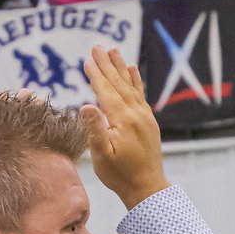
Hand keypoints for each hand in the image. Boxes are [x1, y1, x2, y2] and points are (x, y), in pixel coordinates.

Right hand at [80, 45, 167, 210]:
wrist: (147, 187)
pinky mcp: (148, 121)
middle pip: (119, 83)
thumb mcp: (101, 156)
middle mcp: (137, 113)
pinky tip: (132, 69)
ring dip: (121, 67)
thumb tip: (86, 106)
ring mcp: (145, 116)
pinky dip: (135, 80)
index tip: (87, 59)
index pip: (106, 91)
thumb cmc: (120, 175)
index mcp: (124, 120)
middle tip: (97, 46)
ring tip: (114, 50)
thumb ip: (94, 130)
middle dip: (107, 64)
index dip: (96, 75)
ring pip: (130, 86)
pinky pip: (140, 94)